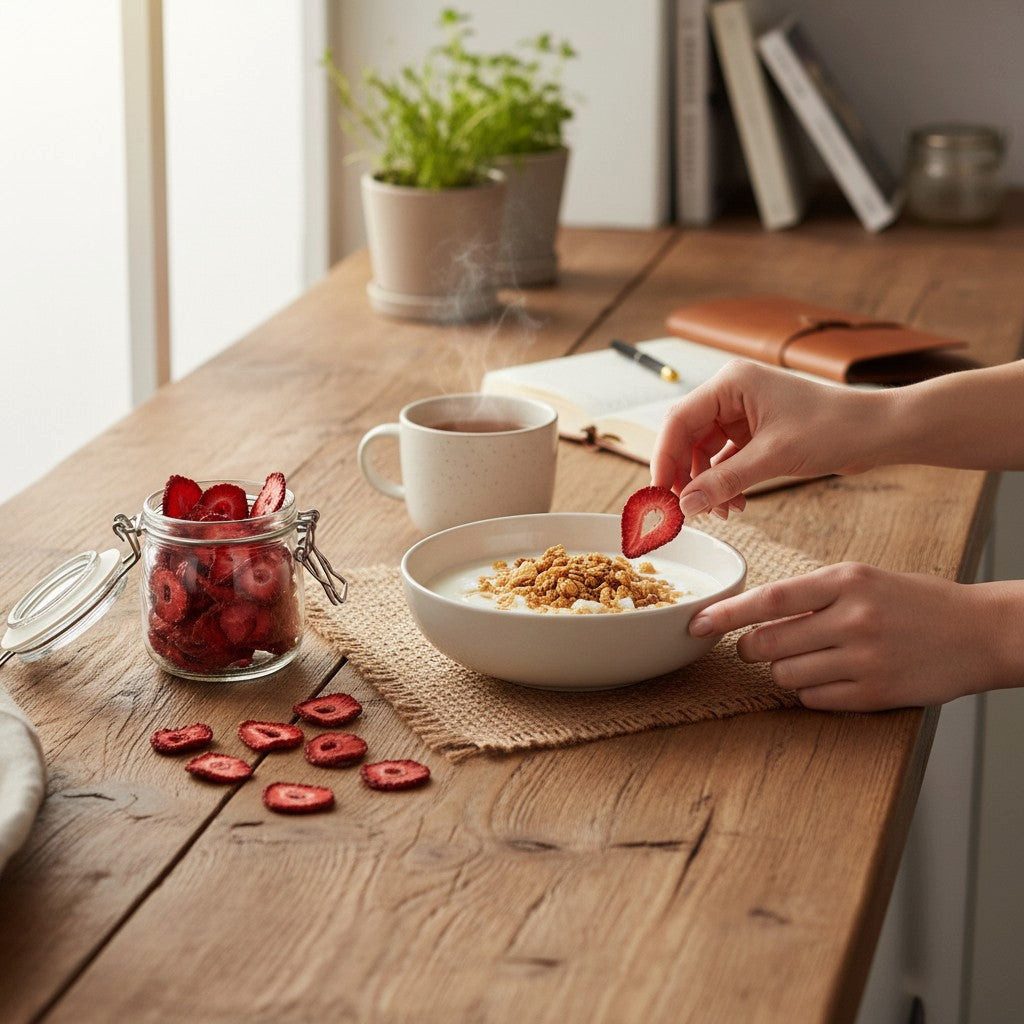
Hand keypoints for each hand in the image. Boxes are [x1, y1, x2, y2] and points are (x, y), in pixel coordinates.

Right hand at [651, 361, 891, 518]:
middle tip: (684, 510)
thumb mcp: (772, 457)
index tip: (659, 494)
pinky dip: (725, 483)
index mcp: (731, 383)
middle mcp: (732, 393)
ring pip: (704, 452)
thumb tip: (685, 505)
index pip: (679, 421)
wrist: (879, 431)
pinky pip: (725, 460)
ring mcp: (743, 413)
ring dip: (706, 484)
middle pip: (687, 437)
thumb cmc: (834, 427)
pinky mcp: (756, 432)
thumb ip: (724, 481)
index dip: (664, 459)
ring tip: (719, 512)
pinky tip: (733, 505)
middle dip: (685, 476)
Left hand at [689, 562, 1015, 710]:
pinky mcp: (875, 693)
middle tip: (757, 647)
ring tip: (809, 660)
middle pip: (767, 643)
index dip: (726, 614)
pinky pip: (813, 700)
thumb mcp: (865, 578)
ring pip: (785, 675)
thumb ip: (813, 593)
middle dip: (752, 649)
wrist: (981, 631)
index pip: (769, 599)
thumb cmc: (917, 601)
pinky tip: (832, 678)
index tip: (697, 623)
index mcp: (846, 580)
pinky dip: (810, 693)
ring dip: (782, 672)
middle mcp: (853, 618)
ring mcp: (864, 659)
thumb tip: (754, 613)